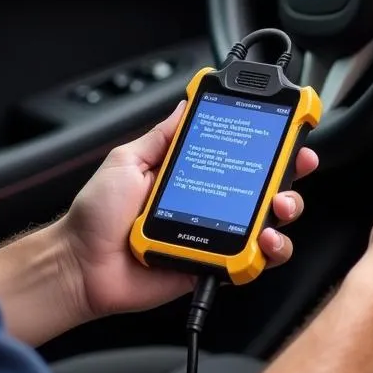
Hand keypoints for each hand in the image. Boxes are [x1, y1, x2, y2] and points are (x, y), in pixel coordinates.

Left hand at [61, 101, 318, 321]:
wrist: (79, 265)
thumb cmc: (96, 216)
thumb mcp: (127, 160)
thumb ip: (162, 135)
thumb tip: (185, 105)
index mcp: (195, 177)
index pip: (242, 159)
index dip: (271, 148)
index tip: (290, 136)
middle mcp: (212, 205)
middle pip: (266, 191)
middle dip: (289, 180)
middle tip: (293, 173)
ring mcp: (217, 236)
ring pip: (270, 227)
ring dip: (284, 216)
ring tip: (277, 211)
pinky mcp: (214, 267)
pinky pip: (252, 263)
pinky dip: (266, 254)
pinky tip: (262, 244)